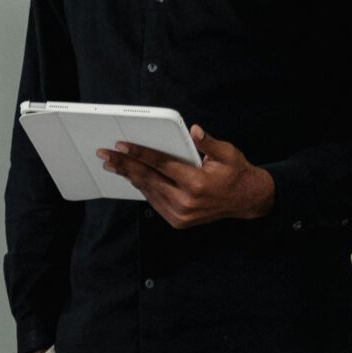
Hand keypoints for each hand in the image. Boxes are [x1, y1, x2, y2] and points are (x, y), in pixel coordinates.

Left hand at [98, 125, 275, 228]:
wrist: (246, 201)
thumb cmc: (235, 173)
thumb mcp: (228, 153)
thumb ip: (209, 142)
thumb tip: (194, 131)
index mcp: (197, 183)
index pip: (161, 165)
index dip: (139, 154)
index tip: (121, 146)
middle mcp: (186, 201)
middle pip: (148, 179)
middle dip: (124, 165)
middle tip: (105, 155)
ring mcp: (181, 214)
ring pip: (148, 191)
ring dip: (129, 177)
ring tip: (112, 164)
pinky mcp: (178, 221)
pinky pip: (154, 201)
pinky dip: (142, 188)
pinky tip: (130, 176)